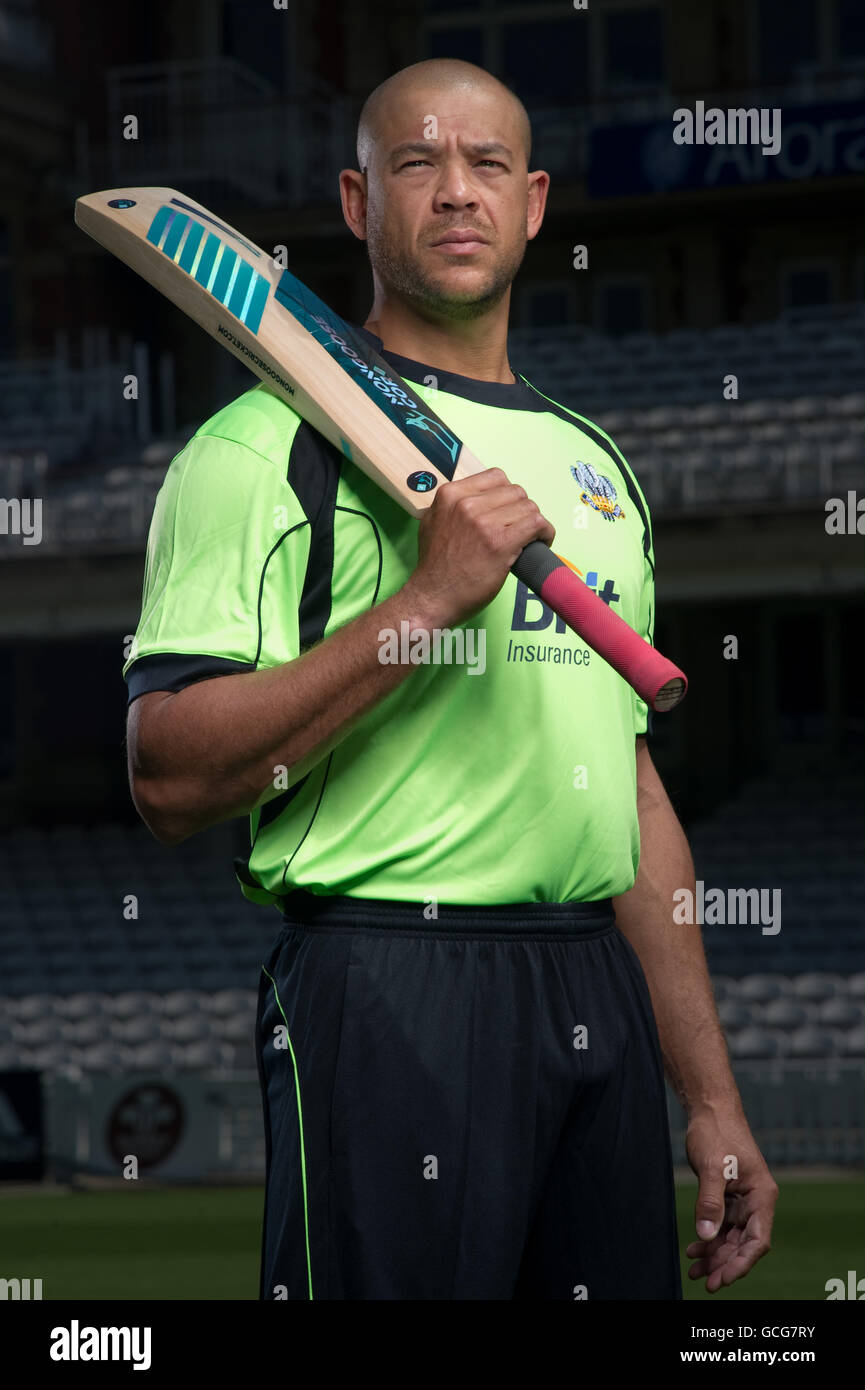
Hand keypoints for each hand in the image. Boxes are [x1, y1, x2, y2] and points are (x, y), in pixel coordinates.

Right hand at [405, 469, 555, 628]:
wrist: (432, 598)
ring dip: (535, 522)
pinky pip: (536, 524)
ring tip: (532, 538)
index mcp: (450, 494)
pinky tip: (541, 542)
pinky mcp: (500, 543)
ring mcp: (483, 523)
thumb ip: (452, 506)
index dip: (508, 495)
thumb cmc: (434, 567)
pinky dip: (545, 532)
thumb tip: (479, 499)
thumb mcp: (432, 522)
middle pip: (515, 491)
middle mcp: (466, 504)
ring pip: (529, 507)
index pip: (496, 477)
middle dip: (523, 509)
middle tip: (521, 528)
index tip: (509, 511)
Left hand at [684, 1106, 778, 1292]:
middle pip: (744, 1244)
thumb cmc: (716, 1132)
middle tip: (704, 1282)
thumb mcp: (712, 1166)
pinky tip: (694, 1249)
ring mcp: (742, 1201)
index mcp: (762, 1196)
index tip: (723, 1278)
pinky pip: (722, 1226)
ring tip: (694, 1269)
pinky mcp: (728, 1196)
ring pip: (731, 1238)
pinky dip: (709, 1238)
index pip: (757, 1241)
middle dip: (725, 1264)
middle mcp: (756, 1202)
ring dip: (714, 1255)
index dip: (741, 1263)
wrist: (709, 1109)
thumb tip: (706, 1235)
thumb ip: (710, 1201)